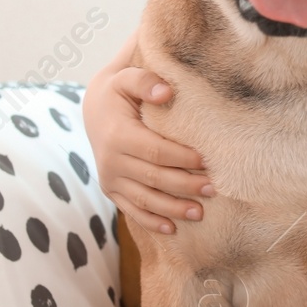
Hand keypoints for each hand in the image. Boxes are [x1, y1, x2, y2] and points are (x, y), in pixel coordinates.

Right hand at [82, 36, 214, 234]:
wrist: (94, 109)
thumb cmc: (118, 91)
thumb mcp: (125, 77)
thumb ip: (145, 80)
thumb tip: (166, 91)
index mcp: (118, 134)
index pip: (155, 151)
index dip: (181, 158)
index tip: (207, 161)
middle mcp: (111, 160)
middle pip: (154, 178)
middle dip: (185, 186)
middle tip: (213, 189)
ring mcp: (110, 178)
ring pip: (144, 199)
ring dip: (173, 208)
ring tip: (200, 213)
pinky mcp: (110, 189)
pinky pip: (131, 210)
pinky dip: (151, 221)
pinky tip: (171, 228)